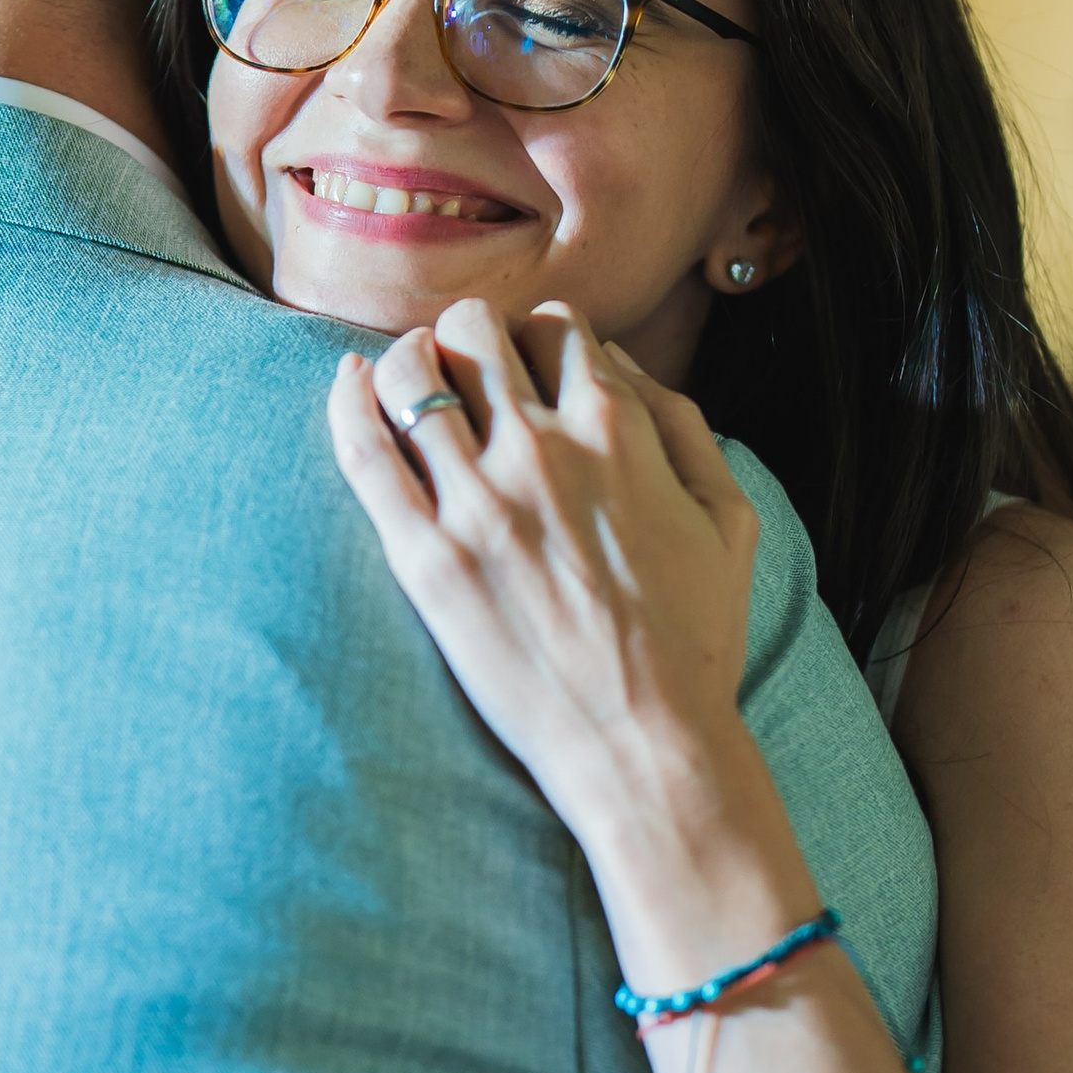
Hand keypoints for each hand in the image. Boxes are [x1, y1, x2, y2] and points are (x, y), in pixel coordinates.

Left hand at [327, 297, 762, 849]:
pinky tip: (343, 382)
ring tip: (405, 377)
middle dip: (466, 333)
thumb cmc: (695, 639)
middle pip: (474, 330)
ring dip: (405, 359)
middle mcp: (544, 451)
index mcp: (617, 432)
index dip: (536, 334)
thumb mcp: (729, 516)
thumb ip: (682, 426)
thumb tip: (620, 365)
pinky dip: (345, 401)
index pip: (555, 328)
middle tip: (460, 367)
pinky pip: (364, 452)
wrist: (645, 745)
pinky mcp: (426, 559)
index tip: (526, 363)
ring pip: (409, 374)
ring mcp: (479, 503)